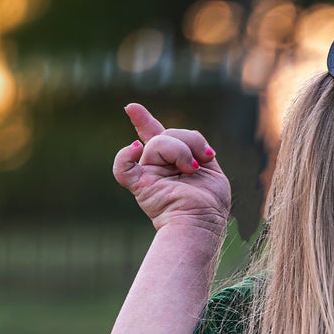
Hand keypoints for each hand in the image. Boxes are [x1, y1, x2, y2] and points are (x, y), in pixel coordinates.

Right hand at [112, 102, 230, 232]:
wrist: (202, 225)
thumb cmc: (210, 203)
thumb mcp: (211, 167)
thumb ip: (195, 147)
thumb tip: (185, 140)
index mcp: (174, 162)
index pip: (159, 136)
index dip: (145, 121)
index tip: (132, 108)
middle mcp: (158, 167)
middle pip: (166, 135)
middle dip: (189, 142)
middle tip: (199, 163)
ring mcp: (148, 175)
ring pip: (156, 144)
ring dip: (181, 151)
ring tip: (191, 170)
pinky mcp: (140, 186)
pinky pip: (122, 167)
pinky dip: (125, 156)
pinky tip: (135, 148)